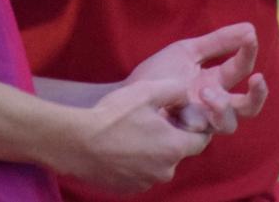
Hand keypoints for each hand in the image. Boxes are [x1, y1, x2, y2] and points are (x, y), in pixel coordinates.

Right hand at [69, 78, 210, 193]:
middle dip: (168, 138)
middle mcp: (165, 170)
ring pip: (158, 164)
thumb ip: (175, 90)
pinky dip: (135, 163)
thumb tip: (186, 95)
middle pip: (177, 152)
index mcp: (174, 147)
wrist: (77, 142)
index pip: (201, 140)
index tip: (178, 117)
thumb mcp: (147, 91)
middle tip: (148, 122)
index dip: (193, 126)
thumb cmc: (113, 116)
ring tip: (130, 134)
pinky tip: (119, 148)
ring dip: (151, 152)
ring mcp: (146, 183)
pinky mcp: (128, 189)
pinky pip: (140, 174)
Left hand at [126, 22, 268, 135]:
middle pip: (248, 108)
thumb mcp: (188, 51)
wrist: (128, 94)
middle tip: (256, 79)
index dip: (248, 53)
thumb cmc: (158, 73)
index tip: (250, 37)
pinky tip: (179, 107)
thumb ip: (218, 42)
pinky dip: (195, 119)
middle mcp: (213, 104)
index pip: (241, 68)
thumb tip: (251, 28)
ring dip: (222, 107)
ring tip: (205, 92)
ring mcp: (202, 122)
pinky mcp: (189, 137)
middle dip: (258, 95)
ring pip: (229, 124)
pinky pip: (202, 134)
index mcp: (215, 81)